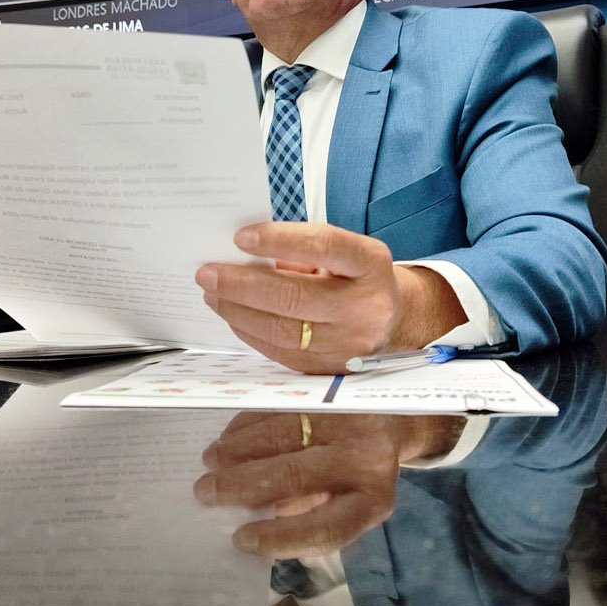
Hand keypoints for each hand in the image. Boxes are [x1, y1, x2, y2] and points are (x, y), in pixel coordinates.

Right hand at [193, 412, 460, 556]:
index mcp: (374, 499)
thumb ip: (308, 513)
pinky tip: (227, 438)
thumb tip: (248, 521)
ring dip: (238, 449)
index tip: (241, 539)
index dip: (281, 537)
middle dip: (242, 485)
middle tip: (205, 492)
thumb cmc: (363, 474)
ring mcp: (348, 418)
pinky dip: (247, 423)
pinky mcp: (332, 390)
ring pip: (282, 434)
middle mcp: (365, 457)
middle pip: (295, 474)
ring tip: (210, 462)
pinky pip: (281, 404)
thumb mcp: (349, 503)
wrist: (399, 418)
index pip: (327, 526)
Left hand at [195, 222, 463, 372]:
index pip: (325, 247)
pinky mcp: (331, 368)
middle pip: (296, 297)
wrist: (399, 321)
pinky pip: (281, 353)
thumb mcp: (346, 252)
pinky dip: (250, 332)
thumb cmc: (359, 276)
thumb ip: (305, 250)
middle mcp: (366, 308)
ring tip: (212, 293)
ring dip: (238, 311)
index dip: (280, 241)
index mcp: (371, 265)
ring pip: (283, 331)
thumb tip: (246, 254)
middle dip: (242, 285)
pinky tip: (233, 315)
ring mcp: (349, 344)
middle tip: (207, 273)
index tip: (241, 237)